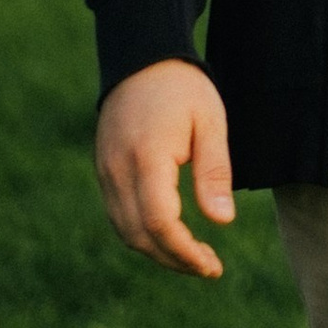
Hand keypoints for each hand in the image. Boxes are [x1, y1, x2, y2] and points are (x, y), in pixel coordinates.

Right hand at [94, 60, 234, 279]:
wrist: (142, 59)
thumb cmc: (183, 88)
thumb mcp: (211, 122)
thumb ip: (214, 171)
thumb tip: (222, 222)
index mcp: (147, 158)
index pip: (160, 222)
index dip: (184, 251)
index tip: (212, 265)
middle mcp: (118, 172)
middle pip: (139, 236)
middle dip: (173, 260)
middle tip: (209, 267)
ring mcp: (106, 174)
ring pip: (125, 231)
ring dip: (157, 252)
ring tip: (193, 257)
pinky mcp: (104, 172)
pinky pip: (118, 216)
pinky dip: (142, 235)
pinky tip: (169, 236)